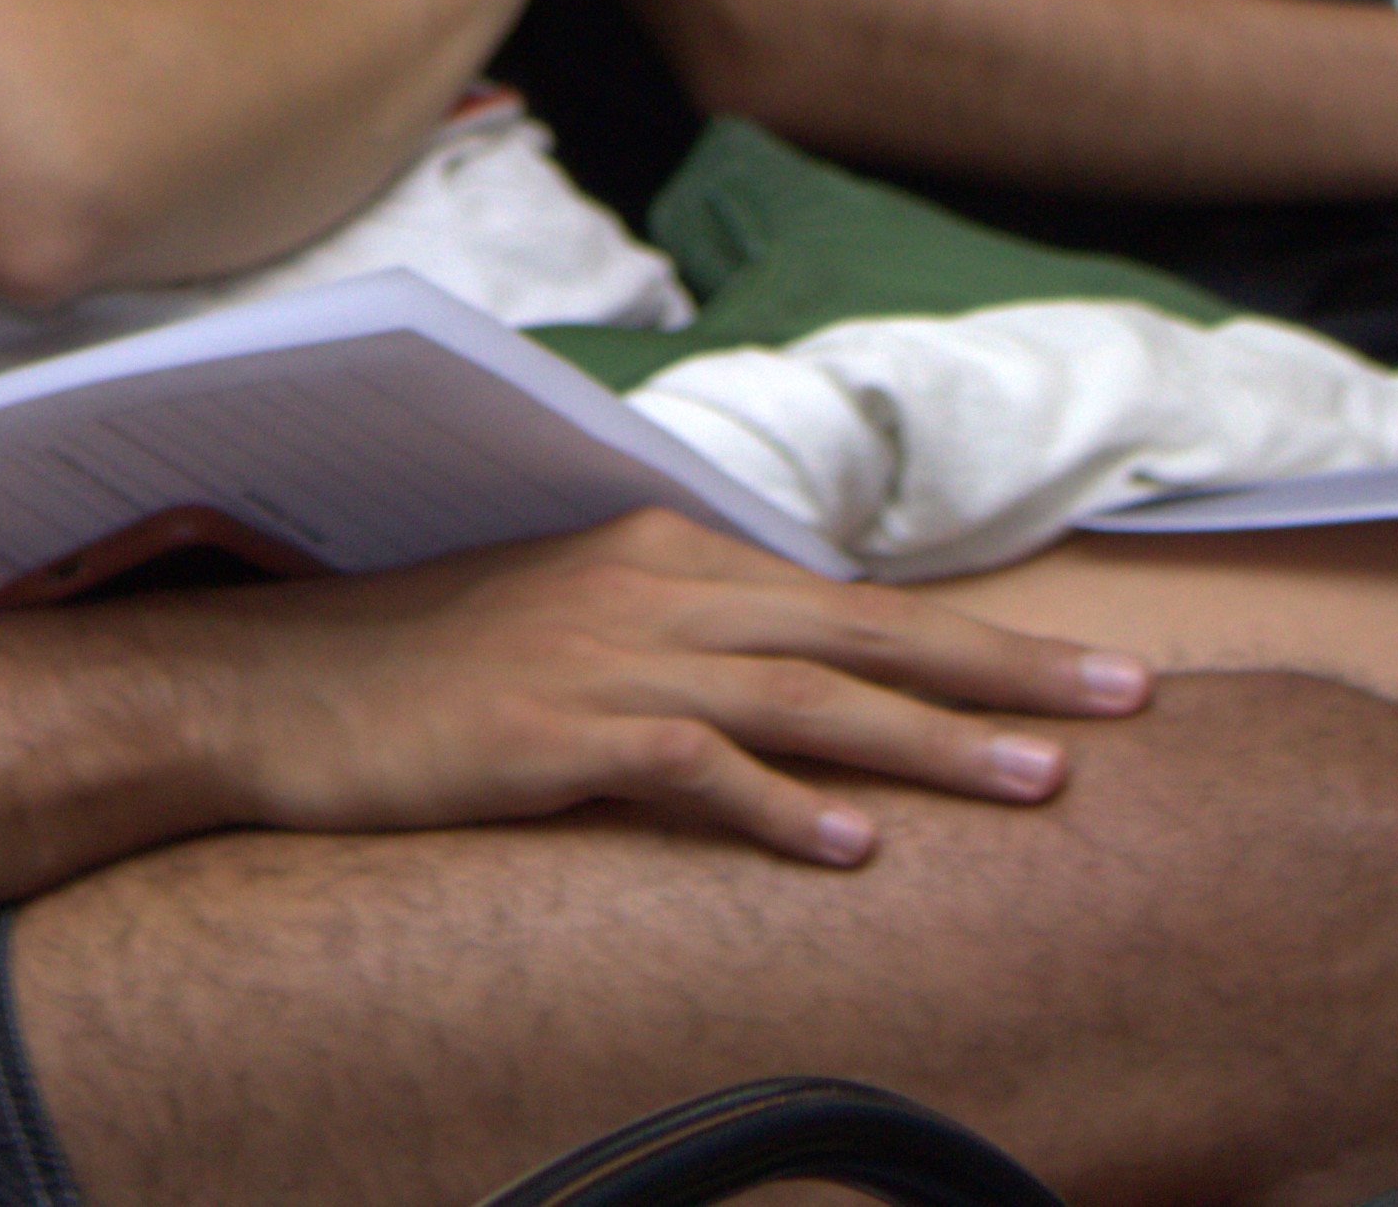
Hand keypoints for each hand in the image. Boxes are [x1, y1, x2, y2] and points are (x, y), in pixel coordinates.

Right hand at [185, 507, 1153, 866]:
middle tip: (1129, 705)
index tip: (1089, 673)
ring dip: (930, 744)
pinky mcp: (553, 734)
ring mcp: (603, 658)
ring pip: (805, 699)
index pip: (853, 602)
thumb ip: (682, 639)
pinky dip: (778, 807)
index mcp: (663, 549)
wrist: (268, 687)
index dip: (979, 642)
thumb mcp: (567, 624)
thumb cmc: (417, 665)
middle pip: (863, 635)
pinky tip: (853, 847)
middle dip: (1005, 674)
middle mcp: (652, 587)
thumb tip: (791, 676)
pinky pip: (691, 768)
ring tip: (1040, 785)